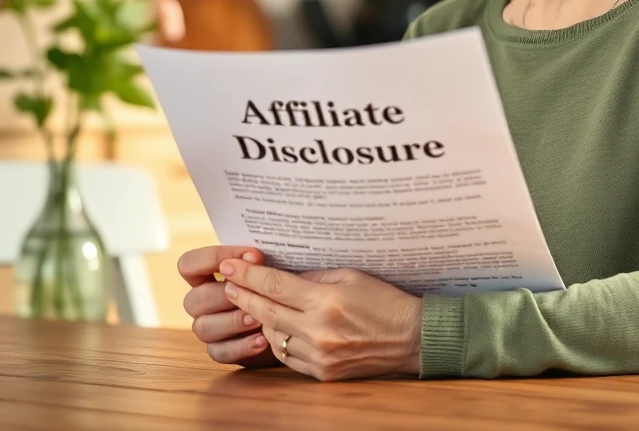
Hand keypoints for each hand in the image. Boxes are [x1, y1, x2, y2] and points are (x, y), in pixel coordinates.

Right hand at [178, 245, 278, 367]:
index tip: (252, 256)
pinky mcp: (220, 351)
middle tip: (252, 293)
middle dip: (223, 295)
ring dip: (232, 321)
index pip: (189, 264)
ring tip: (258, 319)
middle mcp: (201, 303)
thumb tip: (253, 258)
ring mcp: (208, 328)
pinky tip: (263, 339)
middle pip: (193, 300)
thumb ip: (255, 261)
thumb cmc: (273, 285)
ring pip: (202, 328)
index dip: (213, 258)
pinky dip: (241, 347)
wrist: (289, 316)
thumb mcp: (266, 268)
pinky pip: (218, 352)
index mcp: (204, 276)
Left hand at [219, 258, 421, 380]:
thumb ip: (312, 277)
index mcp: (327, 301)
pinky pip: (287, 357)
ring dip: (259, 319)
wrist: (410, 338)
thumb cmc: (383, 300)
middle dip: (243, 295)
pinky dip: (278, 341)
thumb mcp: (350, 276)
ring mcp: (319, 356)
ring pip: (272, 336)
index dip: (249, 275)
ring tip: (251, 304)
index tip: (230, 266)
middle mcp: (319, 331)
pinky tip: (275, 327)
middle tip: (228, 283)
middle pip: (266, 312)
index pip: (275, 286)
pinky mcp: (323, 373)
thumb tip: (280, 277)